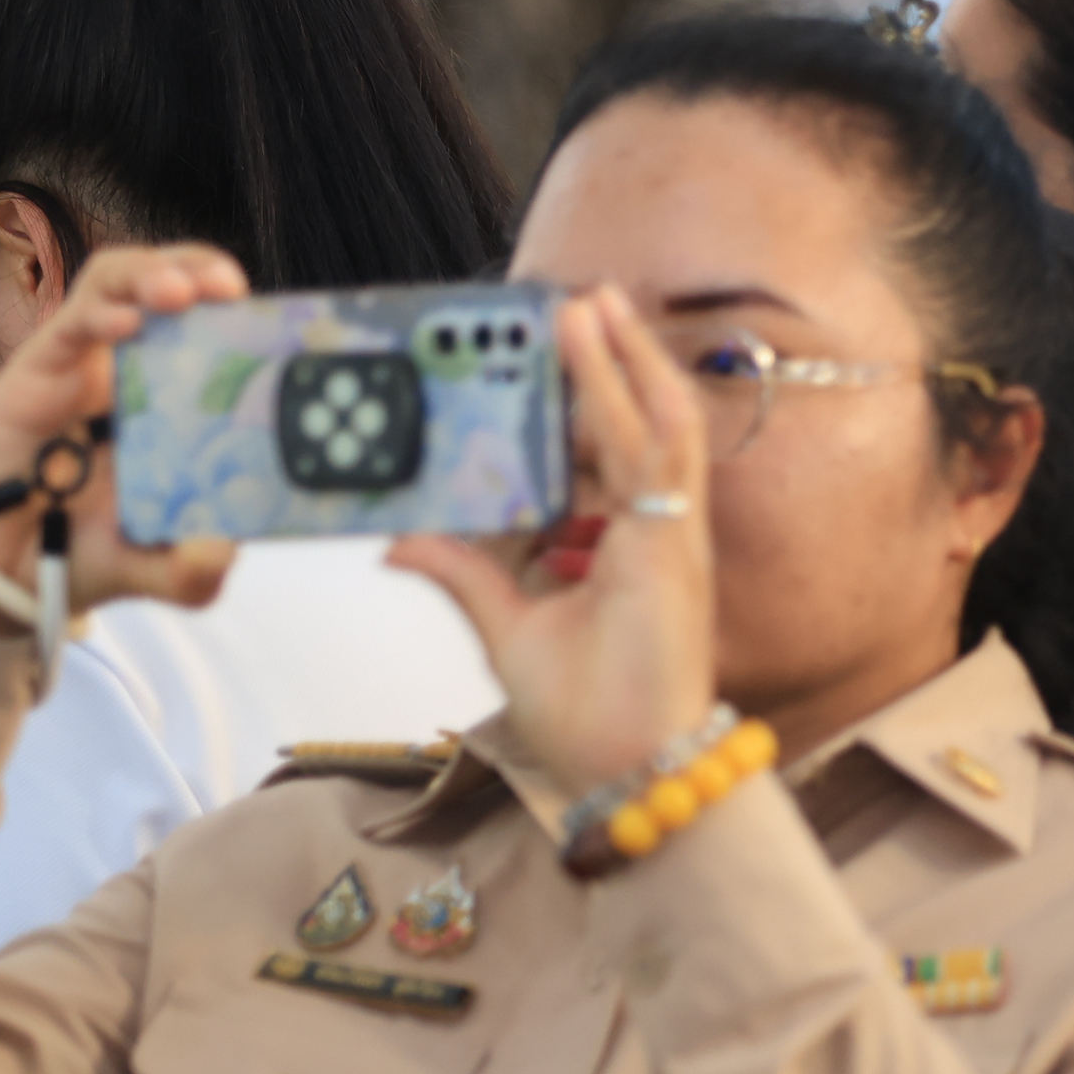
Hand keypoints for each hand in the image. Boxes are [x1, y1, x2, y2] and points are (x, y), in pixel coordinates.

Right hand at [0, 244, 245, 624]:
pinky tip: (123, 325)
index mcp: (174, 404)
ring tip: (182, 290)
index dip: (245, 317)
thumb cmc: (78, 553)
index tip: (278, 324)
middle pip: (173, 288)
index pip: (216, 332)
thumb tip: (222, 553)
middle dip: (203, 271)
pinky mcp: (37, 369)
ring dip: (153, 272)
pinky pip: (70, 324)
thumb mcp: (152, 571)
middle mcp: (133, 372)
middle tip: (232, 289)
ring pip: (118, 285)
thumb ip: (191, 572)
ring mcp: (85, 364)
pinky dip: (99, 312)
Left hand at [392, 286, 716, 795]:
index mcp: (617, 549)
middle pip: (627, 427)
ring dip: (621, 359)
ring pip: (650, 422)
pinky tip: (614, 348)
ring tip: (588, 305)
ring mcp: (667, 532)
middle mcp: (649, 532)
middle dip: (604, 363)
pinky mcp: (672, 539)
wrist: (630, 769)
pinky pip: (660, 449)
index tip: (545, 361)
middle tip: (572, 305)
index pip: (599, 459)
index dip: (578, 405)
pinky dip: (638, 391)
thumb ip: (464, 576)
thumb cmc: (589, 716)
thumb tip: (400, 541)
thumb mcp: (507, 630)